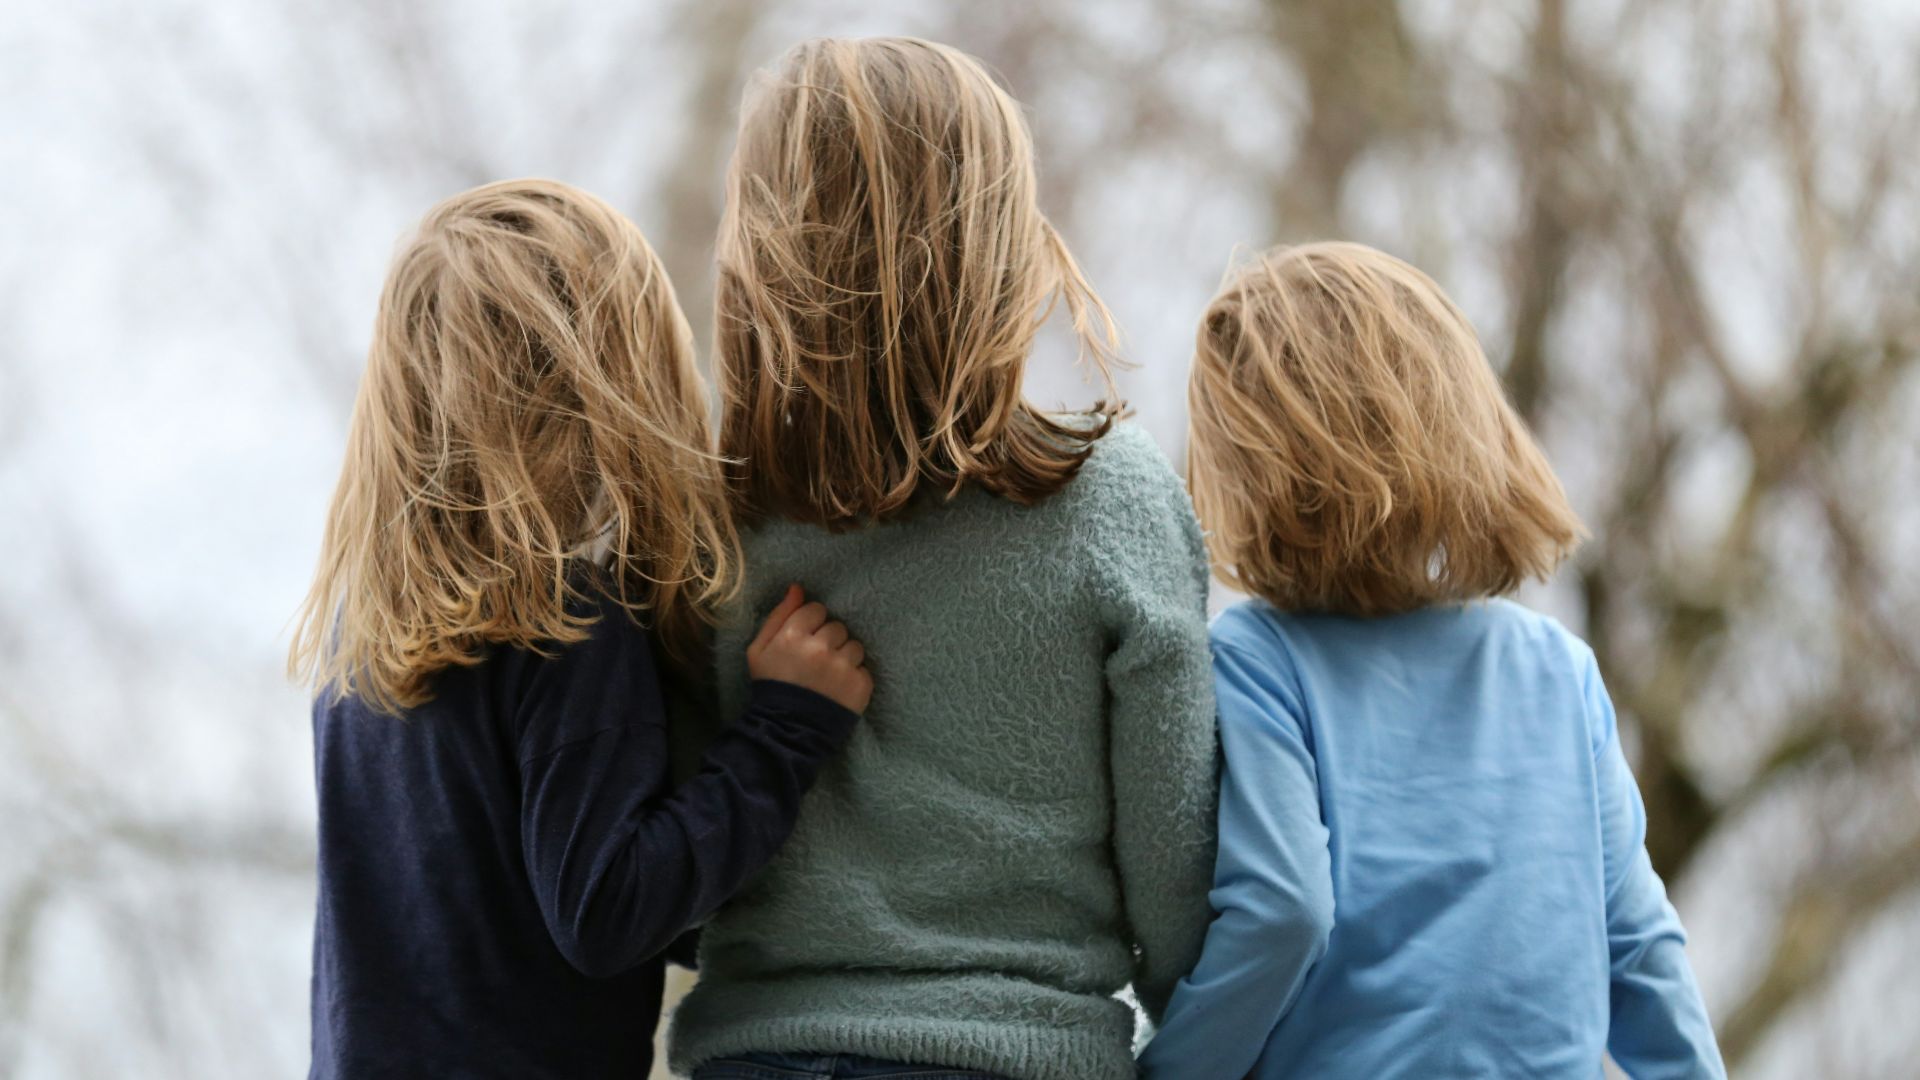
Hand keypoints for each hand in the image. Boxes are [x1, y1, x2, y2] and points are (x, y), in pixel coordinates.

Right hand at [746, 584, 872, 713]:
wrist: (787, 730)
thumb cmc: (771, 686)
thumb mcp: (759, 650)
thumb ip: (779, 615)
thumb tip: (798, 588)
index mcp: (793, 636)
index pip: (816, 609)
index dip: (811, 625)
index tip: (805, 641)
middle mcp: (820, 648)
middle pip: (837, 627)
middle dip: (828, 641)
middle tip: (815, 662)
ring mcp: (842, 667)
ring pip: (854, 645)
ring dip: (844, 657)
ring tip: (828, 676)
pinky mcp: (860, 685)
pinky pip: (864, 668)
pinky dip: (854, 677)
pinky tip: (838, 689)